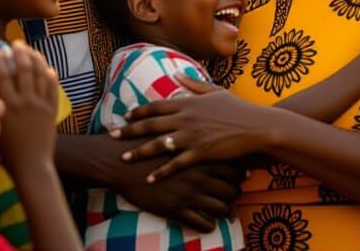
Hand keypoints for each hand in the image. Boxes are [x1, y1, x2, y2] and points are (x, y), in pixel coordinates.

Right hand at [0, 43, 58, 171]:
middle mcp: (25, 102)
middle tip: (16, 43)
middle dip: (19, 52)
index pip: (3, 75)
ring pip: (40, 74)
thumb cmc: (6, 152)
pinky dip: (50, 75)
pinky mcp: (52, 110)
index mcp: (8, 106)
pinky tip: (47, 68)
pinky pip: (53, 87)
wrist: (31, 166)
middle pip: (23, 69)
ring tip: (31, 50)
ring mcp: (41, 105)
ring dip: (35, 59)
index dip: (0, 60)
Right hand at [104, 149, 243, 232]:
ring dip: (224, 211)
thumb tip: (208, 137)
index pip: (235, 168)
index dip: (239, 175)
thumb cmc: (148, 145)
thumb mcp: (175, 134)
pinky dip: (208, 225)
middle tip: (230, 195)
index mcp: (201, 155)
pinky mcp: (176, 209)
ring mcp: (189, 193)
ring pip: (221, 208)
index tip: (237, 178)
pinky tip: (206, 221)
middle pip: (232, 189)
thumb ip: (193, 135)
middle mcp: (200, 174)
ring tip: (220, 209)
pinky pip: (203, 223)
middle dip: (234, 194)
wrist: (121, 161)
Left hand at [112, 78, 277, 182]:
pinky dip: (161, 172)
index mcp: (188, 102)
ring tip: (124, 158)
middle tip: (112, 136)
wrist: (256, 126)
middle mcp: (186, 118)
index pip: (156, 106)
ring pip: (158, 145)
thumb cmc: (238, 108)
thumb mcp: (215, 91)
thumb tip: (176, 75)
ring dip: (139, 152)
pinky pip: (175, 164)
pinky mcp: (200, 152)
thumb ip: (193, 84)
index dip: (139, 111)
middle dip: (129, 131)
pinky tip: (150, 179)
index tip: (125, 116)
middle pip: (150, 124)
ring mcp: (192, 136)